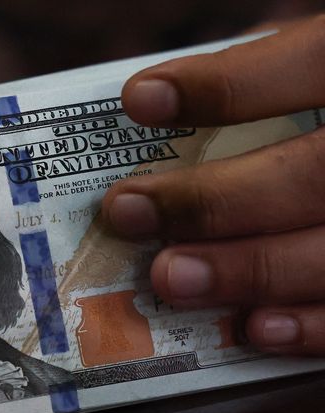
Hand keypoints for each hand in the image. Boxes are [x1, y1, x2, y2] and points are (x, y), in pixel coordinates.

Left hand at [102, 15, 324, 354]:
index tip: (140, 100)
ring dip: (250, 271)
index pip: (314, 61)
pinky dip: (317, 328)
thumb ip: (287, 78)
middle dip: (215, 201)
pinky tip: (256, 329)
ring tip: (169, 279)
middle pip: (317, 175)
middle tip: (128, 211)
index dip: (227, 85)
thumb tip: (179, 114)